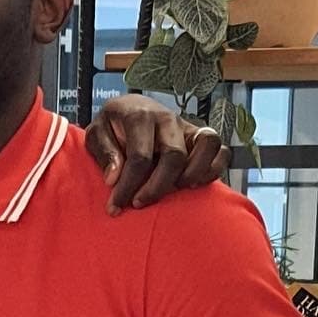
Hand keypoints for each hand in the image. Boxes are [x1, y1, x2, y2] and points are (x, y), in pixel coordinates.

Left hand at [86, 97, 230, 215]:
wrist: (127, 110)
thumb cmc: (111, 127)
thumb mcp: (96, 134)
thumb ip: (104, 153)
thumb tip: (114, 178)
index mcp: (139, 115)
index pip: (139, 157)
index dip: (128, 186)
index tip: (115, 206)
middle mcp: (168, 118)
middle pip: (174, 157)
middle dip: (156, 188)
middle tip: (139, 204)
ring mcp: (187, 126)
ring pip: (208, 145)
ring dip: (193, 175)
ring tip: (174, 192)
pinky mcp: (199, 136)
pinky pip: (221, 149)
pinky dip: (213, 169)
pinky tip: (193, 184)